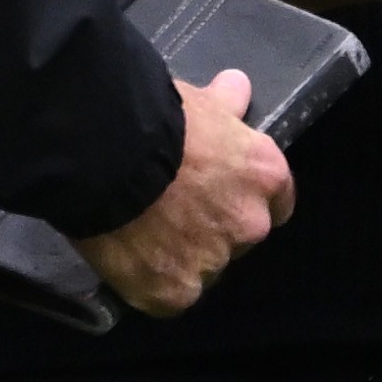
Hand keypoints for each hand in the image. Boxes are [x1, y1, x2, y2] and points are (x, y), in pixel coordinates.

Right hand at [71, 71, 291, 315]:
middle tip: (171, 208)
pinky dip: (151, 282)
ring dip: (180, 255)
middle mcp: (249, 223)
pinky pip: (168, 295)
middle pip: (238, 236)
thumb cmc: (158, 118)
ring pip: (202, 267)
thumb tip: (236, 87)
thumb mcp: (199, 101)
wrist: (106, 153)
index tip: (221, 192)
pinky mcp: (174, 292)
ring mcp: (212, 262)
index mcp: (265, 175)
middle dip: (211, 226)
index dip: (244, 196)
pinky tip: (130, 259)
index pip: (276, 200)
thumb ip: (225, 104)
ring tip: (142, 232)